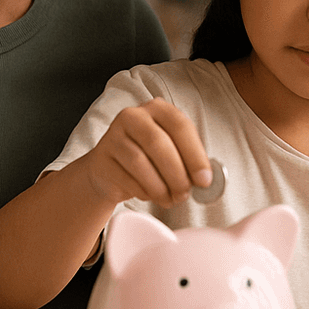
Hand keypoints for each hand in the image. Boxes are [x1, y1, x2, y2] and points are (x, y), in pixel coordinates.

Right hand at [83, 99, 211, 207]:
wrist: (111, 171)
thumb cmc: (150, 160)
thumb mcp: (173, 152)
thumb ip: (190, 160)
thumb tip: (207, 180)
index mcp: (158, 109)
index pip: (180, 126)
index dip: (195, 155)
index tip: (205, 180)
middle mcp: (133, 116)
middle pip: (158, 143)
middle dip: (177, 174)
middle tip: (186, 194)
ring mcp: (113, 135)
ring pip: (140, 163)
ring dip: (160, 187)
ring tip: (170, 199)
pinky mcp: (101, 158)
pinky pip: (126, 178)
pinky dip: (143, 192)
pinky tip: (150, 195)